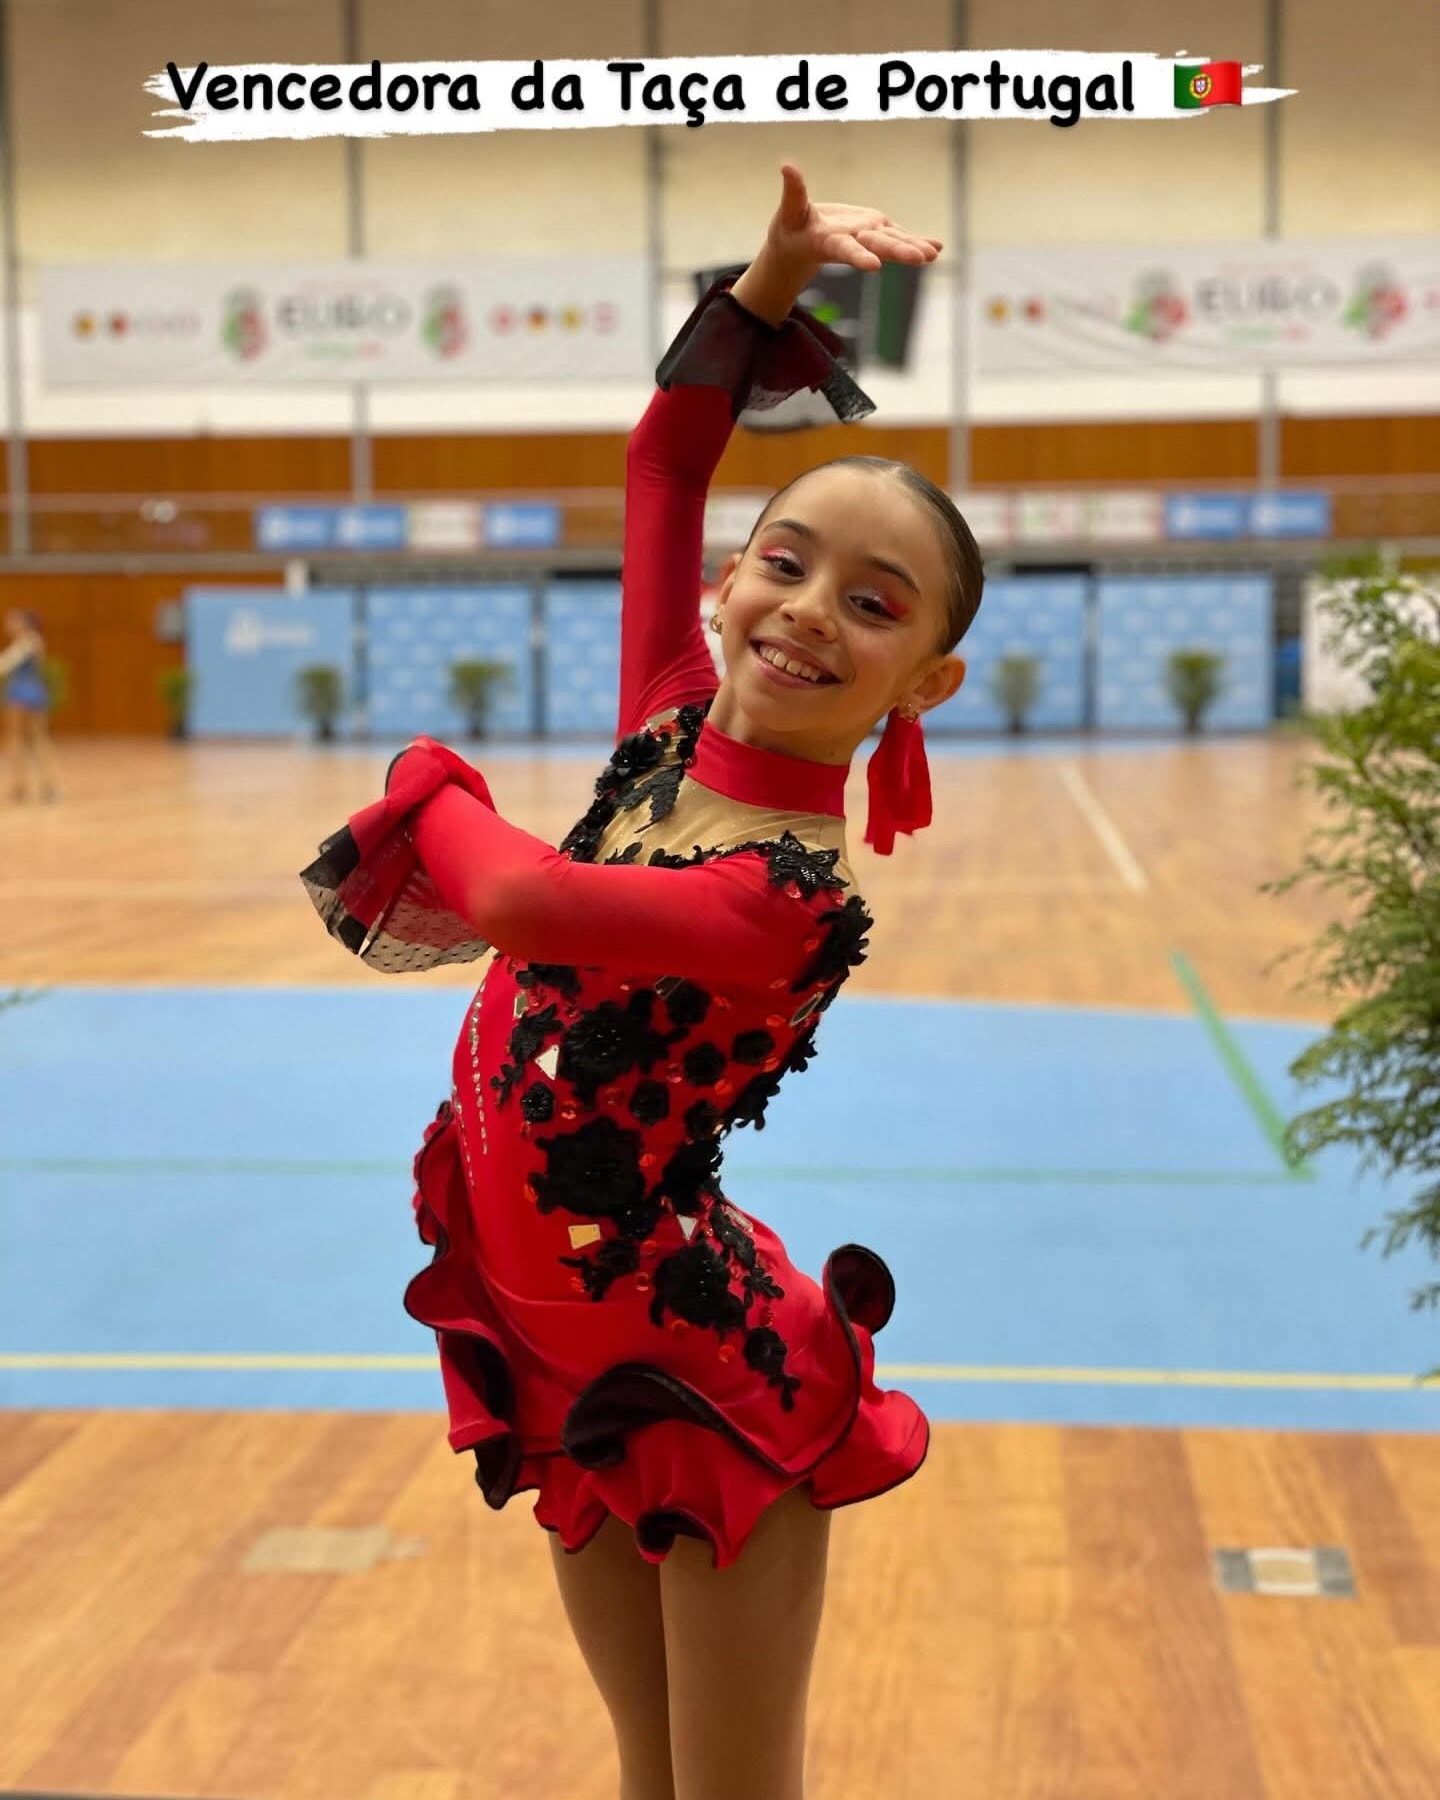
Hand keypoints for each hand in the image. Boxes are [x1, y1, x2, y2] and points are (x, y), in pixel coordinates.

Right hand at [768, 163, 941, 276]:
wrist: (801, 248)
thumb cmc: (791, 230)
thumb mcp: (788, 213)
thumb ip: (792, 192)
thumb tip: (786, 165)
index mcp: (829, 242)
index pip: (845, 249)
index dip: (859, 255)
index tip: (874, 266)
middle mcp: (853, 242)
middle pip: (877, 246)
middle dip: (899, 251)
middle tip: (921, 259)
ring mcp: (867, 238)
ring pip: (893, 242)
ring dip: (914, 248)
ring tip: (933, 254)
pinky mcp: (875, 232)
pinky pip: (898, 238)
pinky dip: (917, 242)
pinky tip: (936, 248)